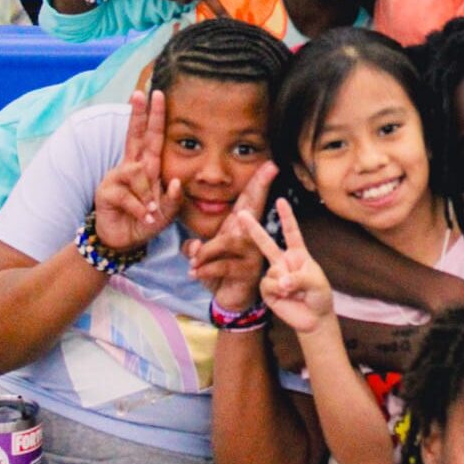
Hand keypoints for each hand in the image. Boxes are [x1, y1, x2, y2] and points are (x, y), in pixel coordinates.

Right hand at [93, 90, 181, 252]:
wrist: (124, 240)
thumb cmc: (147, 221)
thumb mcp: (166, 212)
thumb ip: (173, 199)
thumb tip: (174, 183)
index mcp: (146, 167)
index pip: (150, 138)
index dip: (152, 117)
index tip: (156, 94)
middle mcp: (131, 167)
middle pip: (134, 136)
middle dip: (138, 114)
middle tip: (140, 93)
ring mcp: (116, 177)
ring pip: (138, 173)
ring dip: (149, 195)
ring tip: (151, 212)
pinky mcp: (106, 191)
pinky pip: (129, 195)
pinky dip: (140, 209)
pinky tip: (144, 218)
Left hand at [183, 161, 278, 309]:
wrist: (230, 299)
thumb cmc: (219, 271)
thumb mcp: (203, 256)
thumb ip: (194, 248)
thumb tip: (192, 247)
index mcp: (240, 228)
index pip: (249, 201)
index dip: (259, 183)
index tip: (271, 164)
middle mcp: (250, 237)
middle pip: (253, 208)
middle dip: (260, 188)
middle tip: (270, 169)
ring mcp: (251, 254)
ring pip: (228, 242)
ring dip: (207, 251)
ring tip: (193, 262)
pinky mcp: (247, 272)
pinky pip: (223, 266)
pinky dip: (205, 270)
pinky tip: (194, 274)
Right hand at [239, 199, 335, 335]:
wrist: (313, 318)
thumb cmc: (319, 296)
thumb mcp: (315, 283)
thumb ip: (298, 279)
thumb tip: (281, 283)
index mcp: (298, 254)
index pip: (292, 232)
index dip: (286, 216)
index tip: (280, 200)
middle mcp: (283, 261)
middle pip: (266, 242)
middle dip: (253, 228)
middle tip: (240, 213)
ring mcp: (274, 274)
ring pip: (272, 272)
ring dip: (285, 284)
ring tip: (295, 292)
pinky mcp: (268, 289)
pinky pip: (268, 285)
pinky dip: (278, 291)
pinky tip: (286, 297)